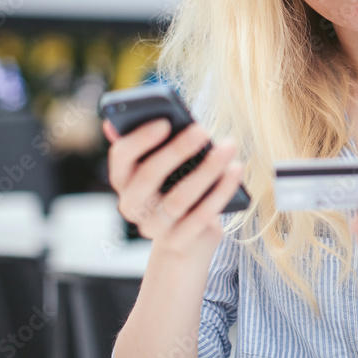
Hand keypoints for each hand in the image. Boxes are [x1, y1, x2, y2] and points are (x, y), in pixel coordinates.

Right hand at [104, 118, 243, 261]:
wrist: (187, 239)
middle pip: (149, 176)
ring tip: (229, 146)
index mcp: (123, 178)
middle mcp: (131, 204)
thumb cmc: (178, 186)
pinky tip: (236, 170)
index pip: (121, 156)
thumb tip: (157, 115)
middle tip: (203, 130)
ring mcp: (152, 226)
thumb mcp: (169, 164)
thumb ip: (161, 141)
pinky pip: (201, 215)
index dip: (140, 138)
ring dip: (207, 169)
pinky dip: (221, 191)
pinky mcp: (178, 241)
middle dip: (177, 150)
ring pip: (179, 198)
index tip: (166, 121)